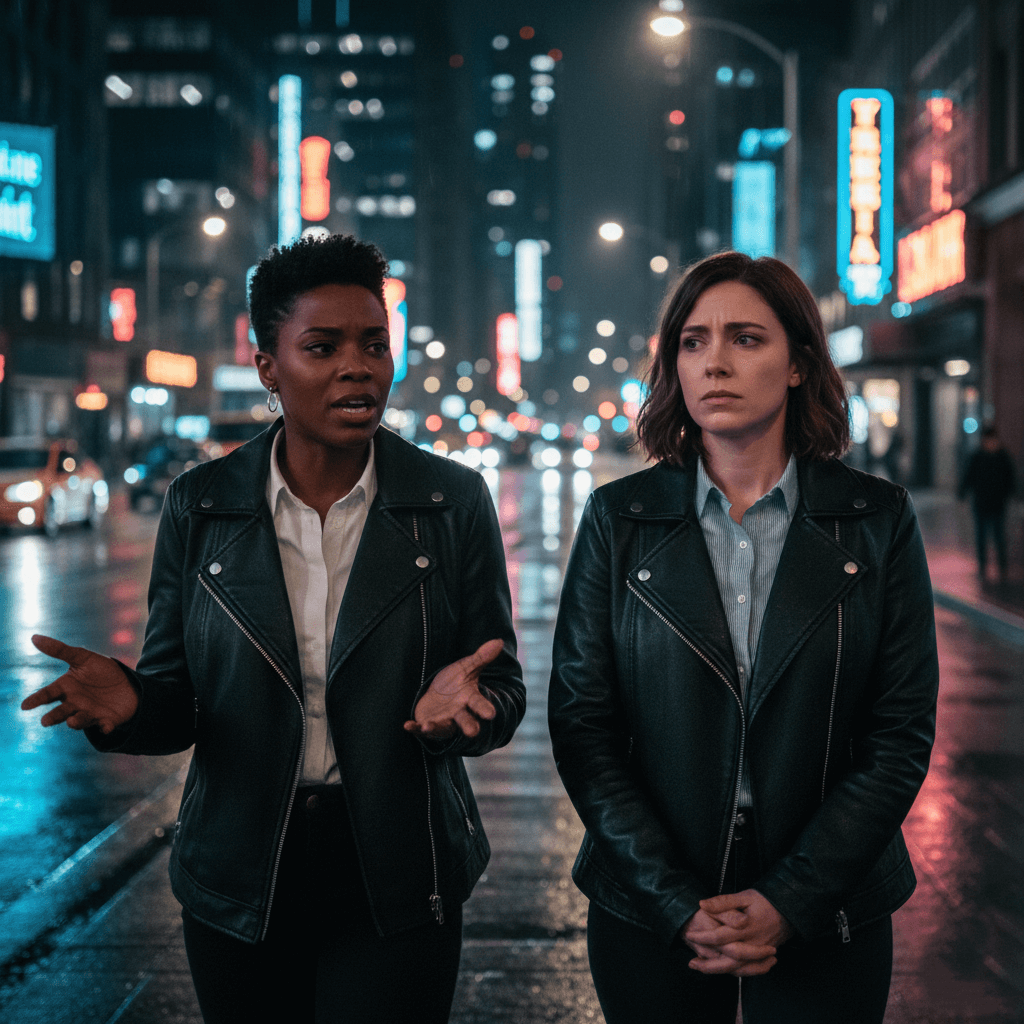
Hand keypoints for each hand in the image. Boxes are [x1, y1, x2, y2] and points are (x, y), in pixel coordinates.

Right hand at [21, 634, 138, 734]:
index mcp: (66, 688)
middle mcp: (75, 704)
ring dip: (76, 722)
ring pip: (80, 721)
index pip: (47, 694)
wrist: (127, 683)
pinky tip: (106, 726)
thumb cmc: (101, 671)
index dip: (36, 700)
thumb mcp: (83, 657)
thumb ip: (60, 650)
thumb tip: (34, 637)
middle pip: (61, 712)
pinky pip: (105, 725)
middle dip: (54, 717)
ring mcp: (90, 713)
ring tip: (72, 722)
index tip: (25, 705)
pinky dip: (105, 727)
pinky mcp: (107, 720)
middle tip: (45, 721)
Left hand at [404, 639, 502, 739]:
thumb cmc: (456, 682)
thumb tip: (499, 641)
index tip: (491, 714)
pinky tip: (407, 726)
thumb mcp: (467, 668)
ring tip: (427, 726)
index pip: (479, 703)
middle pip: (465, 720)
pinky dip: (415, 728)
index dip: (485, 709)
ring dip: (435, 727)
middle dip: (468, 726)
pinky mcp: (428, 723)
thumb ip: (481, 657)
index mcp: (469, 699)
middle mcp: (458, 713)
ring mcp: (443, 720)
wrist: (439, 695)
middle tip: (473, 732)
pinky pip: (420, 728)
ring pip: (443, 727)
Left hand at [683, 890, 794, 975]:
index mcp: (745, 927)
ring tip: (700, 968)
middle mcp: (752, 944)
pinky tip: (720, 969)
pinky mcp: (763, 957)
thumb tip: (702, 904)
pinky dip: (733, 972)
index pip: (719, 936)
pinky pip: (748, 970)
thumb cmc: (764, 901)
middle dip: (708, 963)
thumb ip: (723, 902)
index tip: (689, 934)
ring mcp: (758, 953)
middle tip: (691, 962)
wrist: (789, 910)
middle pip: (728, 960)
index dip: (702, 937)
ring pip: (738, 969)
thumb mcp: (744, 896)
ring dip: (718, 971)